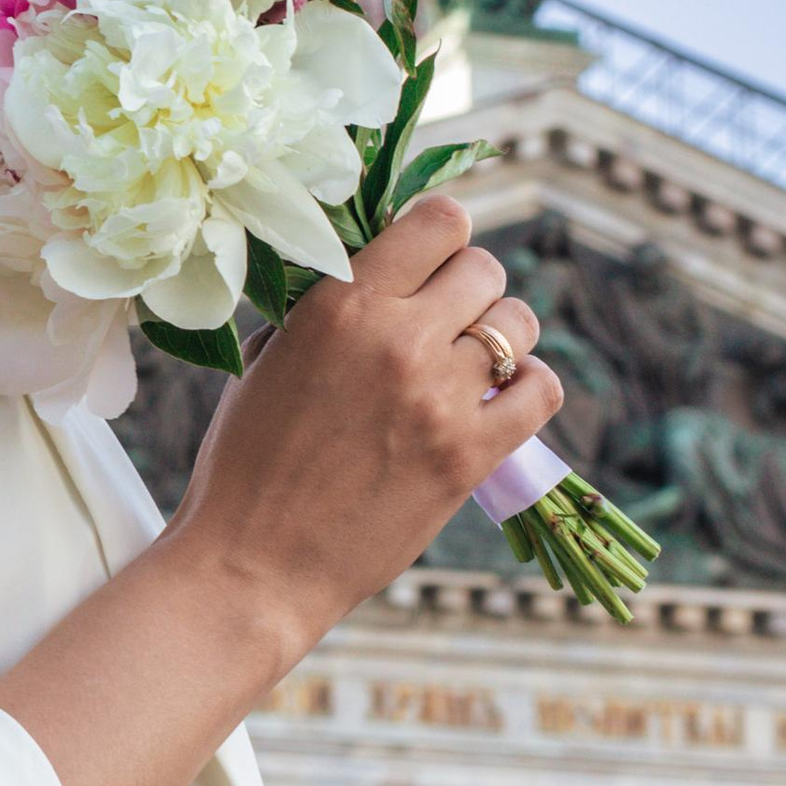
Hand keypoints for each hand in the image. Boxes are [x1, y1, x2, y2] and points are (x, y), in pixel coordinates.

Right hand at [167, 195, 560, 686]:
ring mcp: (440, 397)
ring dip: (501, 336)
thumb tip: (378, 279)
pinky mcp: (470, 455)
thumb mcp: (269, 361)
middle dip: (469, 288)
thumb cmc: (244, 463)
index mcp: (340, 304)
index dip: (441, 236)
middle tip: (447, 321)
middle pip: (484, 268)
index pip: (438, 222)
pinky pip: (541, 390)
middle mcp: (397, 338)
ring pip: (518, 324)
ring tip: (473, 364)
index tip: (430, 261)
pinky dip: (530, 387)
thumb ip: (326, 312)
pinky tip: (502, 399)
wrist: (253, 564)